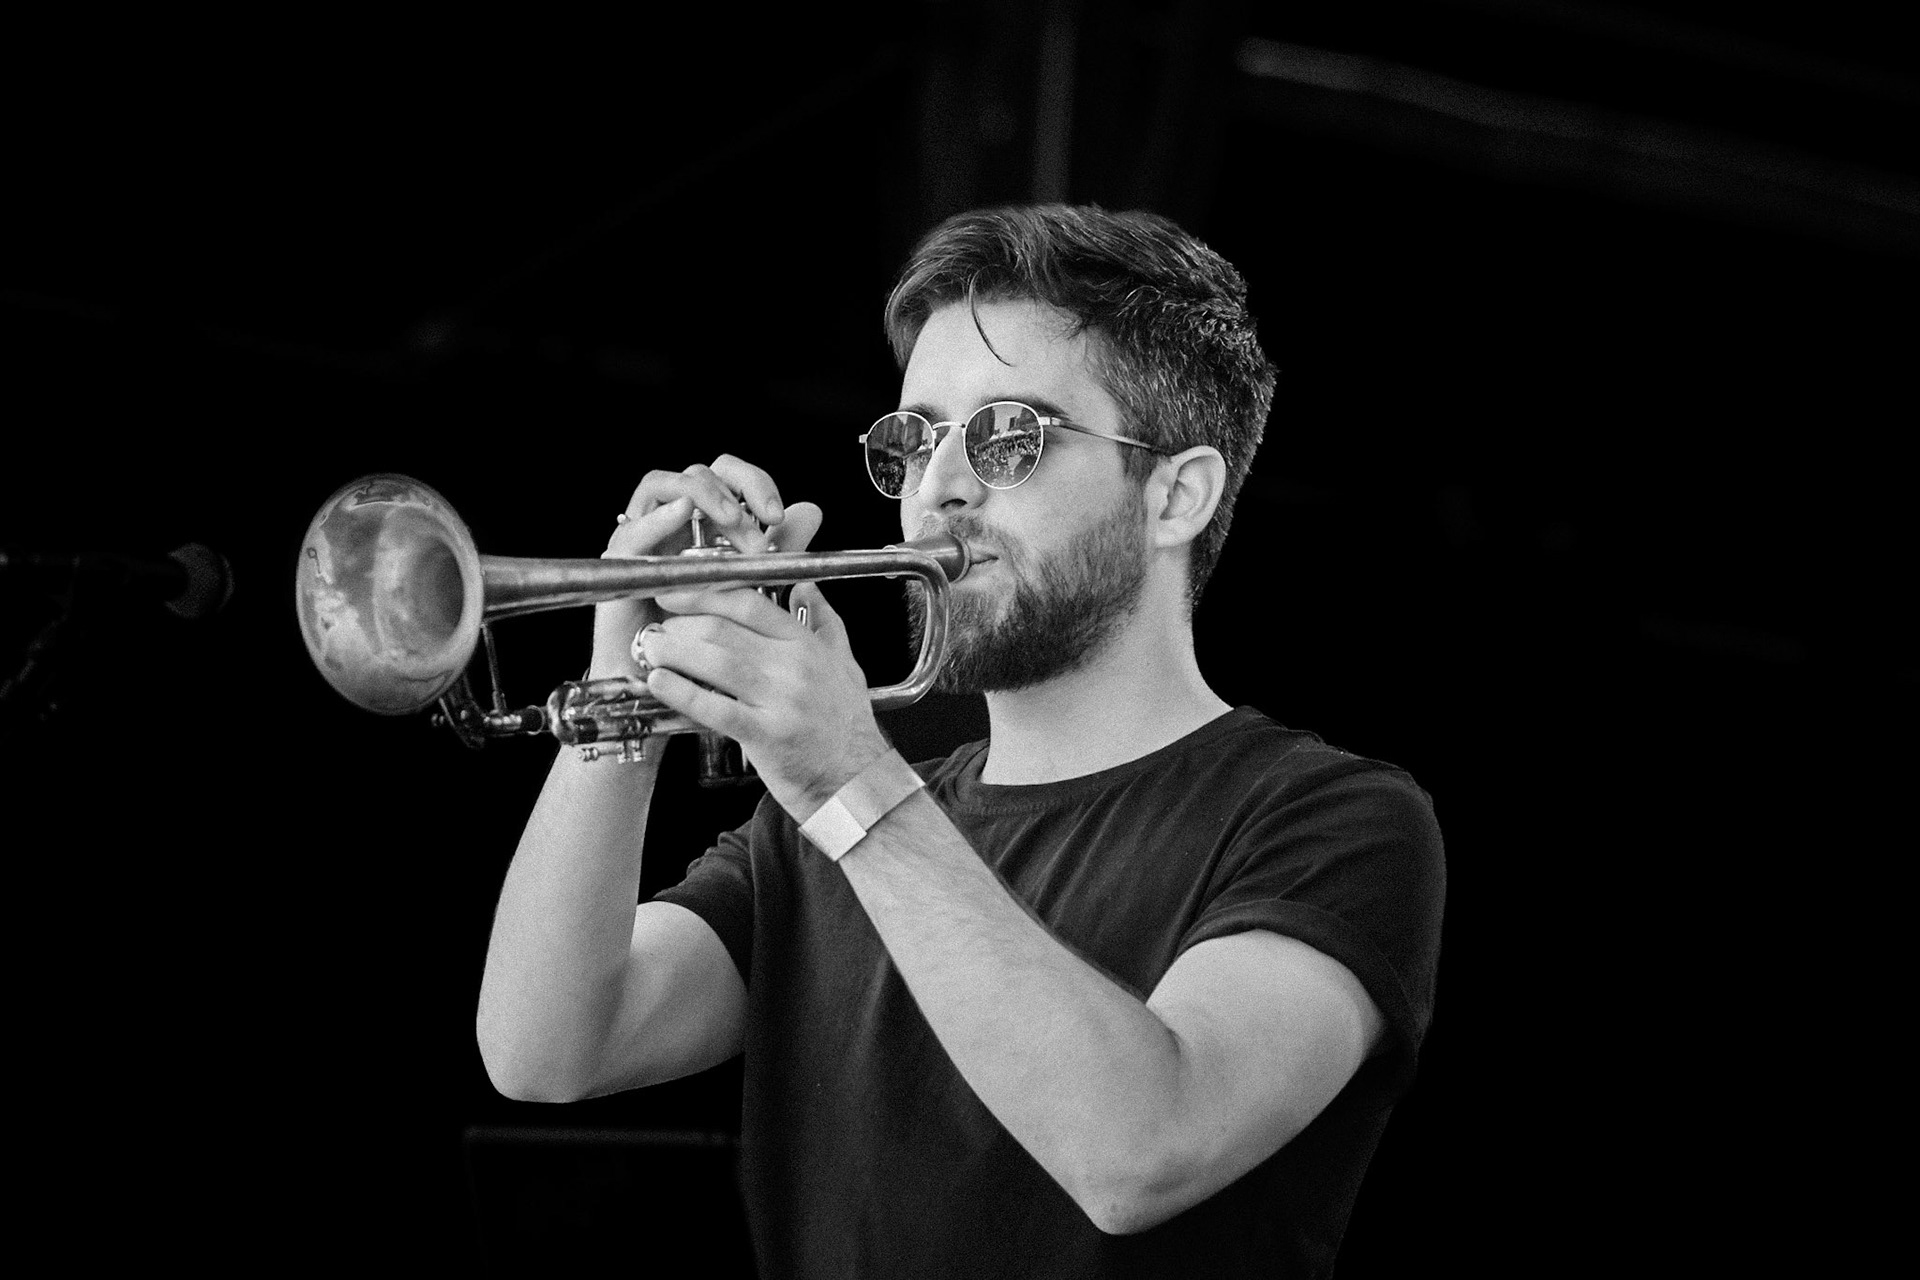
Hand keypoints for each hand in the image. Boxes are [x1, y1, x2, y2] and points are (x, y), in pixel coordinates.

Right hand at [592, 456, 822, 679]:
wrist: (670, 688)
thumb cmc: (708, 639)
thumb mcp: (754, 587)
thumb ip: (779, 548)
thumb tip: (810, 511)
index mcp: (705, 523)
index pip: (727, 476)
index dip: (754, 484)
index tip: (778, 516)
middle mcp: (674, 524)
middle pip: (697, 473)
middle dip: (732, 494)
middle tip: (759, 529)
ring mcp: (644, 540)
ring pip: (662, 486)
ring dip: (702, 497)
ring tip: (730, 520)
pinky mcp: (620, 567)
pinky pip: (632, 530)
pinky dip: (658, 517)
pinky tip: (682, 513)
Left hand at [635, 580, 891, 819]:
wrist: (857, 781)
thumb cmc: (847, 727)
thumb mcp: (846, 663)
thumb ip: (825, 622)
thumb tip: (806, 588)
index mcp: (807, 646)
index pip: (749, 605)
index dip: (705, 595)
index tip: (676, 595)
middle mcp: (793, 667)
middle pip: (723, 630)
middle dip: (681, 625)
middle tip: (658, 628)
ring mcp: (779, 701)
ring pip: (715, 662)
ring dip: (674, 652)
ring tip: (652, 649)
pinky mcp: (765, 735)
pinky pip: (715, 708)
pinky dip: (681, 692)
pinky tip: (659, 682)